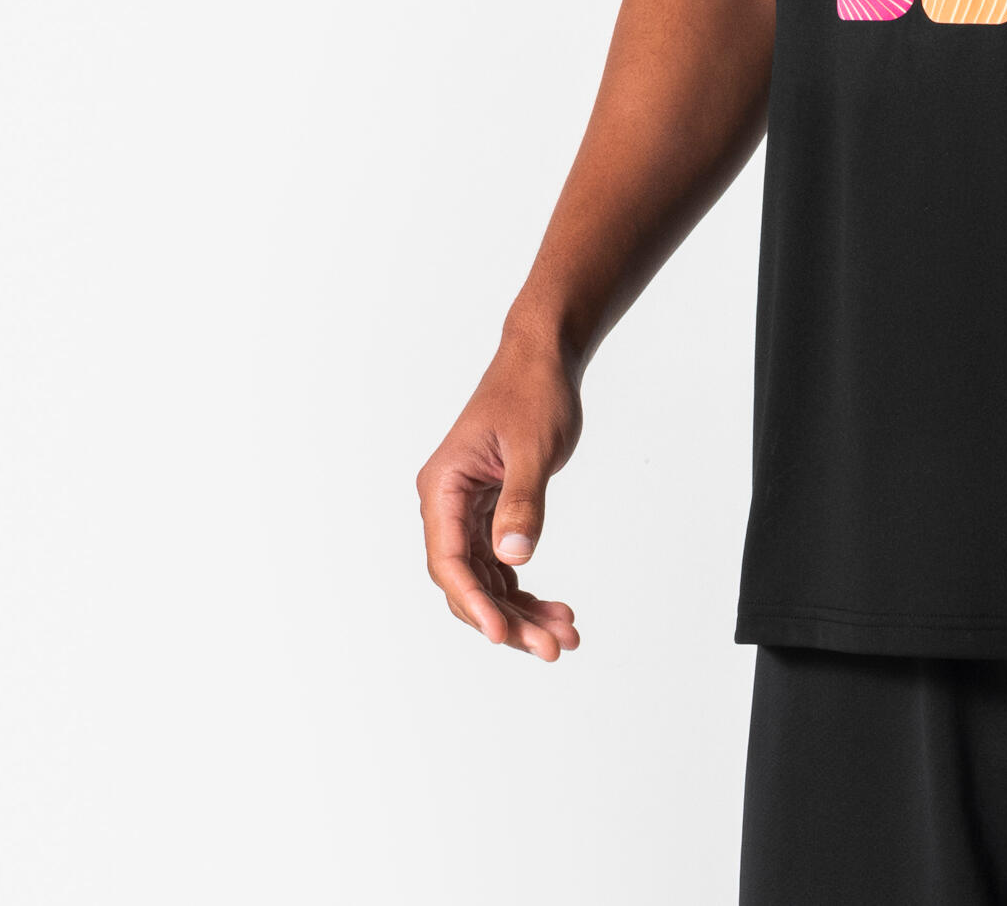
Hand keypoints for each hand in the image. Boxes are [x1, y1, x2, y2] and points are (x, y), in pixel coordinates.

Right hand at [416, 337, 585, 660]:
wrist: (545, 358)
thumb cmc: (534, 391)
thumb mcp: (533, 447)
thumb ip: (523, 501)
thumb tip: (513, 557)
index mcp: (443, 486)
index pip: (449, 560)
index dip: (473, 602)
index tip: (501, 636)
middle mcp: (448, 504)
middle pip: (467, 580)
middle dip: (506, 618)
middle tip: (551, 648)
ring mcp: (468, 510)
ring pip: (486, 579)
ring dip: (521, 611)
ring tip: (564, 637)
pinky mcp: (491, 511)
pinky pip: (501, 564)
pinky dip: (525, 589)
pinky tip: (555, 611)